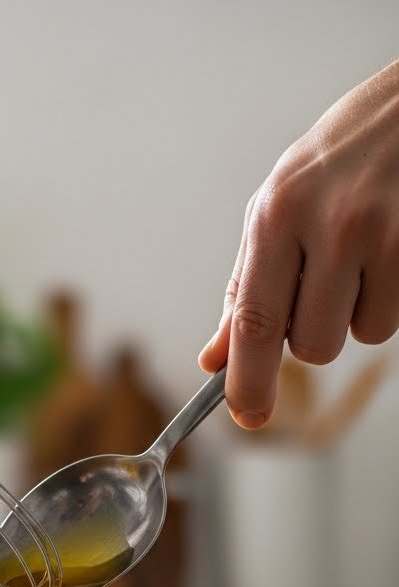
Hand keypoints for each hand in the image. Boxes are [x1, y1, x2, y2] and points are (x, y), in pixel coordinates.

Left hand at [198, 60, 398, 428]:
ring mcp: (382, 235)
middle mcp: (329, 224)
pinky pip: (391, 320)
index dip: (248, 380)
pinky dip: (388, 302)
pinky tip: (388, 255)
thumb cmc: (338, 162)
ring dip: (354, 316)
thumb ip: (245, 287)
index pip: (255, 320)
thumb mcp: (277, 209)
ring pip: (356, 336)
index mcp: (277, 214)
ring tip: (361, 258)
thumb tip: (214, 358)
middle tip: (324, 282)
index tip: (247, 416)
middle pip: (310, 345)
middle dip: (313, 334)